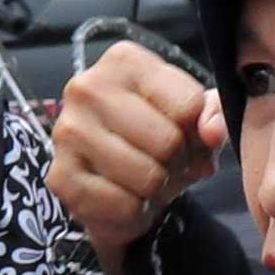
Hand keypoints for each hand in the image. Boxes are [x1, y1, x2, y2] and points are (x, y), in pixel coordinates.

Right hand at [46, 43, 225, 273]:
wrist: (117, 181)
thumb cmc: (158, 137)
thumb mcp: (195, 116)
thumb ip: (214, 114)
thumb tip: (213, 131)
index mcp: (123, 61)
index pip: (188, 106)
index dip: (198, 133)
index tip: (185, 136)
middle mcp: (87, 88)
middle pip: (167, 141)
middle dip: (176, 162)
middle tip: (164, 163)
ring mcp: (69, 132)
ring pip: (146, 177)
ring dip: (156, 189)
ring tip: (145, 181)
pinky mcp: (60, 177)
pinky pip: (123, 206)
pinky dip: (134, 212)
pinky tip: (124, 197)